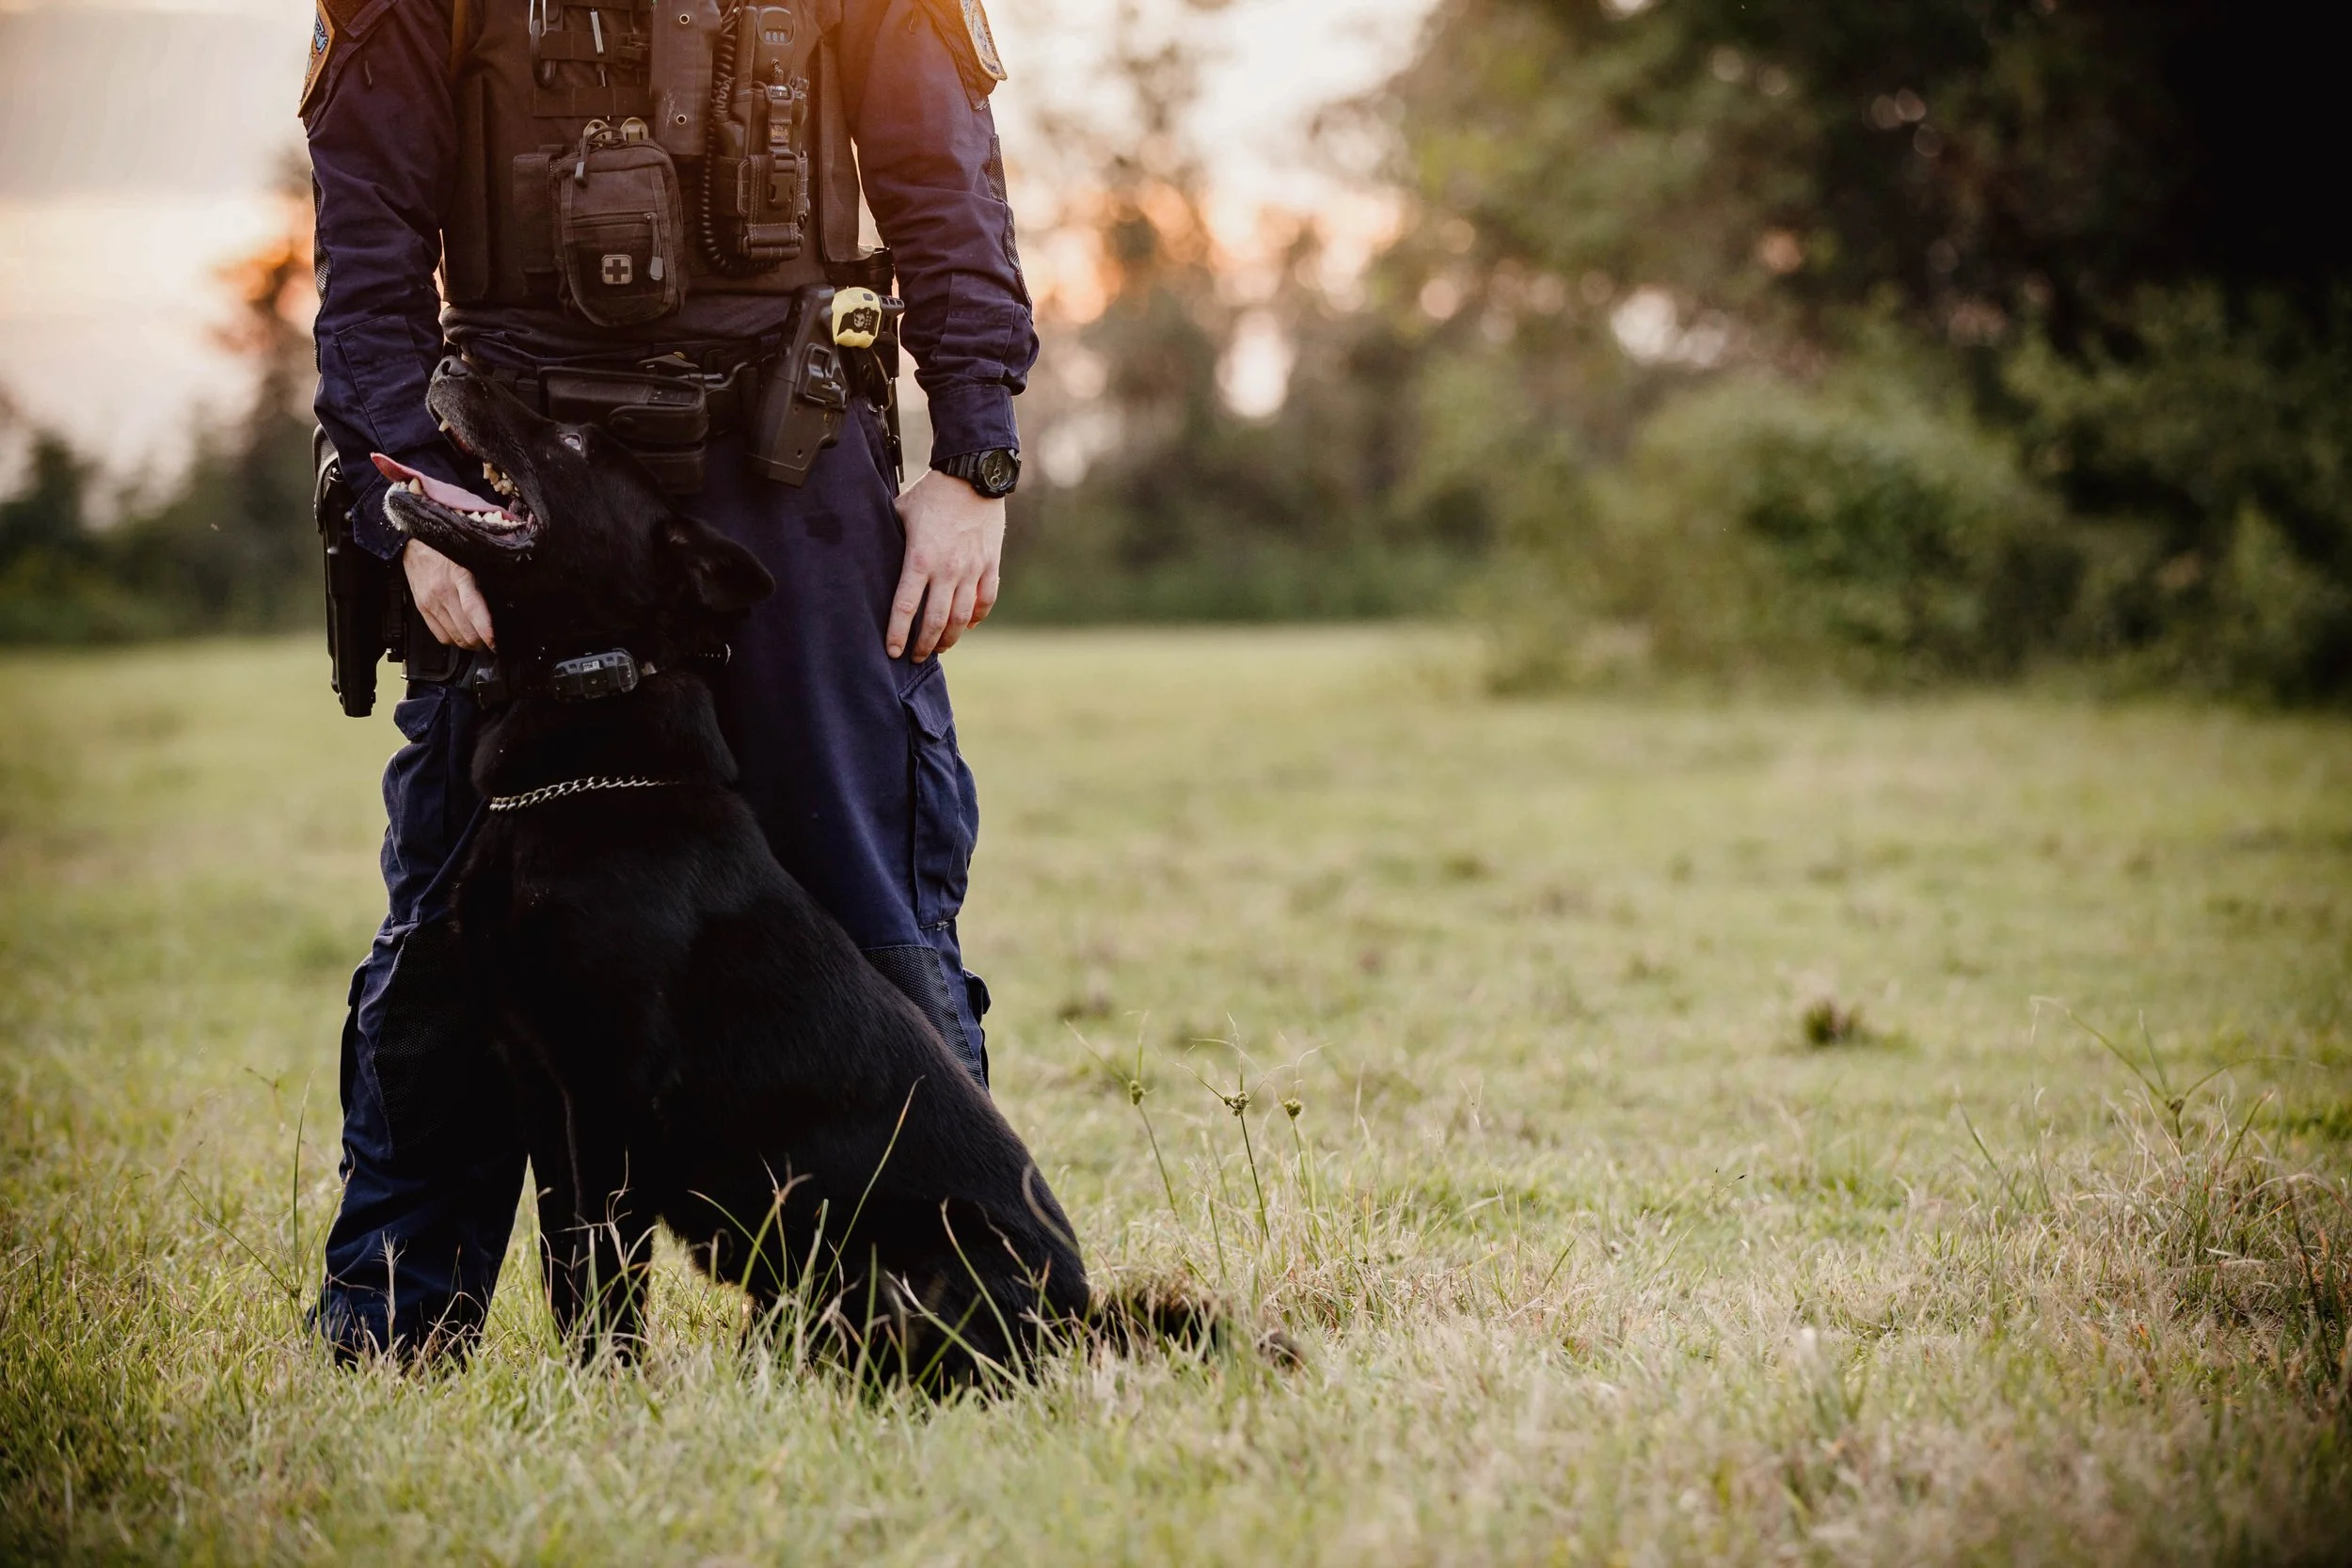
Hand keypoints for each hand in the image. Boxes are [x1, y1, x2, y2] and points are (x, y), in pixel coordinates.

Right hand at [402, 538, 495, 651]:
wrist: (413, 543)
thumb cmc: (447, 547)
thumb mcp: (470, 556)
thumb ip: (485, 576)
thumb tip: (505, 595)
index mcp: (458, 576)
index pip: (473, 610)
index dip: (486, 631)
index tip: (497, 643)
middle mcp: (442, 592)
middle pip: (464, 630)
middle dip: (482, 643)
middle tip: (494, 644)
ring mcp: (430, 602)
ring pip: (453, 636)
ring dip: (469, 644)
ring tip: (481, 643)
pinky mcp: (421, 608)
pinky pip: (439, 634)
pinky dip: (453, 641)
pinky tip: (462, 636)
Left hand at [888, 468, 1004, 661]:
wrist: (973, 476)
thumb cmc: (932, 493)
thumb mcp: (900, 512)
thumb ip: (890, 539)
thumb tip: (872, 555)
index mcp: (920, 558)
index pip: (905, 606)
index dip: (898, 633)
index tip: (892, 651)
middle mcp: (948, 569)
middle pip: (935, 620)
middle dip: (924, 644)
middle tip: (915, 657)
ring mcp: (972, 568)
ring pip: (962, 617)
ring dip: (950, 638)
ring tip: (940, 647)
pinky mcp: (990, 564)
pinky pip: (985, 600)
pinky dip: (976, 617)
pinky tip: (967, 625)